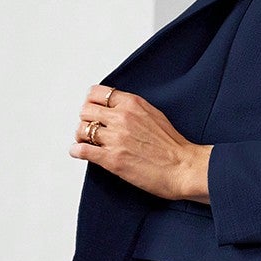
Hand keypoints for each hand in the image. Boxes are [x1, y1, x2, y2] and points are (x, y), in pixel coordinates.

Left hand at [70, 84, 209, 201]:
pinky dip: (77, 151)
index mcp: (132, 104)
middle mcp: (121, 118)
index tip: (93, 110)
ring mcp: (115, 138)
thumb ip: (133, 109)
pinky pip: (82, 150)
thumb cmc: (174, 146)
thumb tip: (117, 110)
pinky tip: (79, 152)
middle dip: (86, 120)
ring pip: (82, 130)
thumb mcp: (154, 114)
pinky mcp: (112, 159)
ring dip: (81, 136)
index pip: (97, 93)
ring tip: (85, 142)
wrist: (184, 168)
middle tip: (89, 128)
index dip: (92, 102)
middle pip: (86, 110)